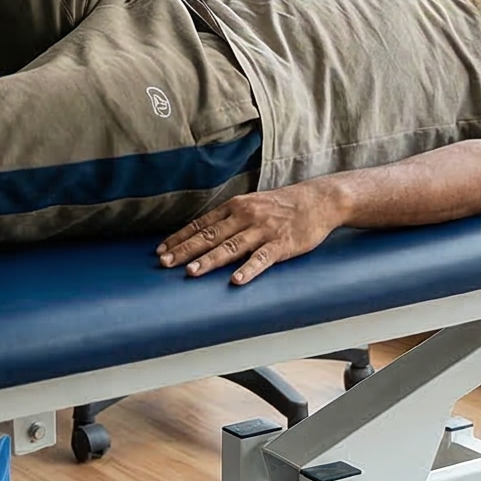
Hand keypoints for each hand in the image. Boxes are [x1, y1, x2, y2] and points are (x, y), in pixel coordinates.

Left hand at [155, 181, 343, 285]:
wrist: (319, 200)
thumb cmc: (283, 205)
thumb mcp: (253, 205)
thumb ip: (230, 219)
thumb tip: (204, 233)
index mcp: (236, 207)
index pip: (202, 224)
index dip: (180, 237)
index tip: (161, 250)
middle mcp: (246, 216)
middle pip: (210, 235)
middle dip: (185, 250)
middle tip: (165, 263)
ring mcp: (263, 230)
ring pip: (231, 247)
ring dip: (210, 260)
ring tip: (191, 272)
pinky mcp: (282, 244)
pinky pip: (262, 258)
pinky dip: (249, 269)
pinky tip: (236, 280)